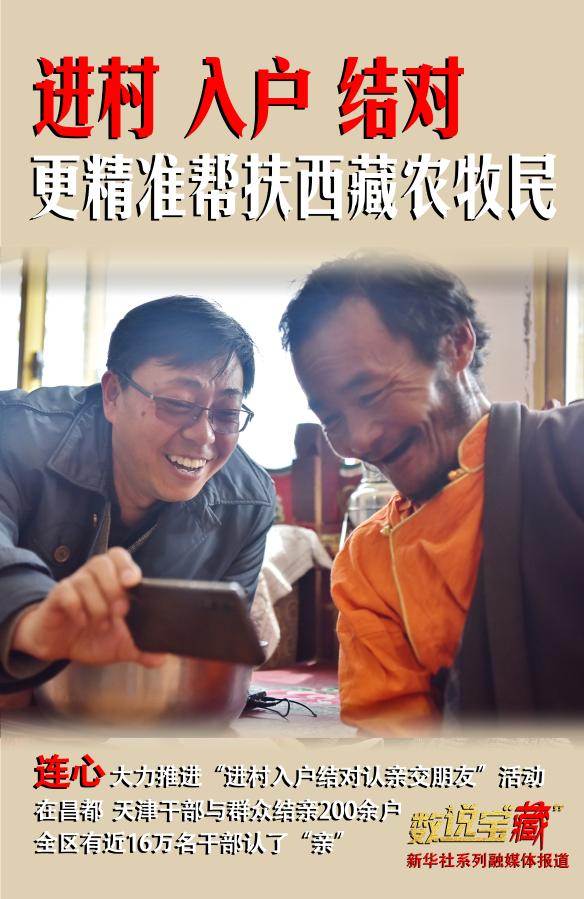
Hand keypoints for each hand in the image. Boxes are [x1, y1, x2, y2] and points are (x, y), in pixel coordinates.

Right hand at [11, 548, 165, 667]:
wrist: (58, 646)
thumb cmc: (91, 637)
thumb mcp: (119, 646)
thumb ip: (141, 649)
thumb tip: (161, 658)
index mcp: (111, 581)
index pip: (118, 556)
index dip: (126, 566)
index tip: (133, 582)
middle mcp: (92, 577)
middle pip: (102, 562)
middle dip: (114, 588)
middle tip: (120, 612)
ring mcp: (73, 585)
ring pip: (85, 580)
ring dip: (97, 605)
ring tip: (102, 625)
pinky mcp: (56, 597)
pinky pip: (66, 592)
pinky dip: (77, 608)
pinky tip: (82, 622)